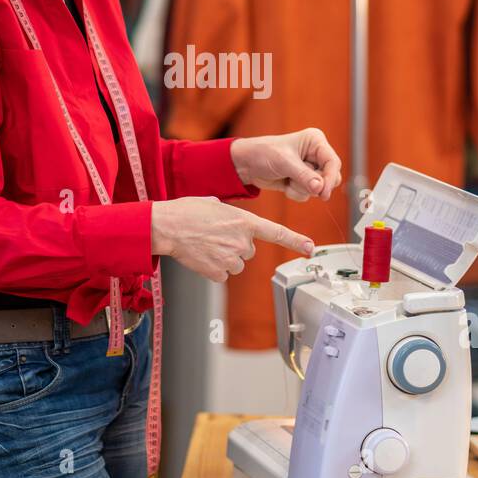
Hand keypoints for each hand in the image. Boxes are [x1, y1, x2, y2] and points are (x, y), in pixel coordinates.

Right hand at [151, 196, 315, 281]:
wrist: (167, 227)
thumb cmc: (187, 212)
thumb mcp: (216, 204)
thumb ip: (231, 214)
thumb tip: (231, 222)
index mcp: (244, 221)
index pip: (276, 233)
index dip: (295, 241)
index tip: (310, 248)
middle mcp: (242, 241)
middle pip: (249, 250)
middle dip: (235, 245)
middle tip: (215, 236)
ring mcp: (231, 258)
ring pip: (236, 264)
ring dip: (224, 257)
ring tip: (206, 245)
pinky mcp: (218, 273)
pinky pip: (222, 274)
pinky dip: (213, 268)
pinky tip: (201, 256)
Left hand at [230, 129, 341, 202]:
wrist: (246, 164)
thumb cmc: (263, 153)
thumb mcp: (284, 163)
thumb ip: (304, 176)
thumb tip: (320, 188)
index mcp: (315, 141)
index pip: (333, 162)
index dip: (329, 178)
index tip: (322, 193)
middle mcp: (316, 154)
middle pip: (331, 177)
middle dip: (314, 184)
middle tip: (297, 184)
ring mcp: (310, 168)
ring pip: (320, 188)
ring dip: (301, 188)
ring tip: (287, 179)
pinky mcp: (303, 180)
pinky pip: (308, 194)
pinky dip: (296, 193)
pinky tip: (285, 184)